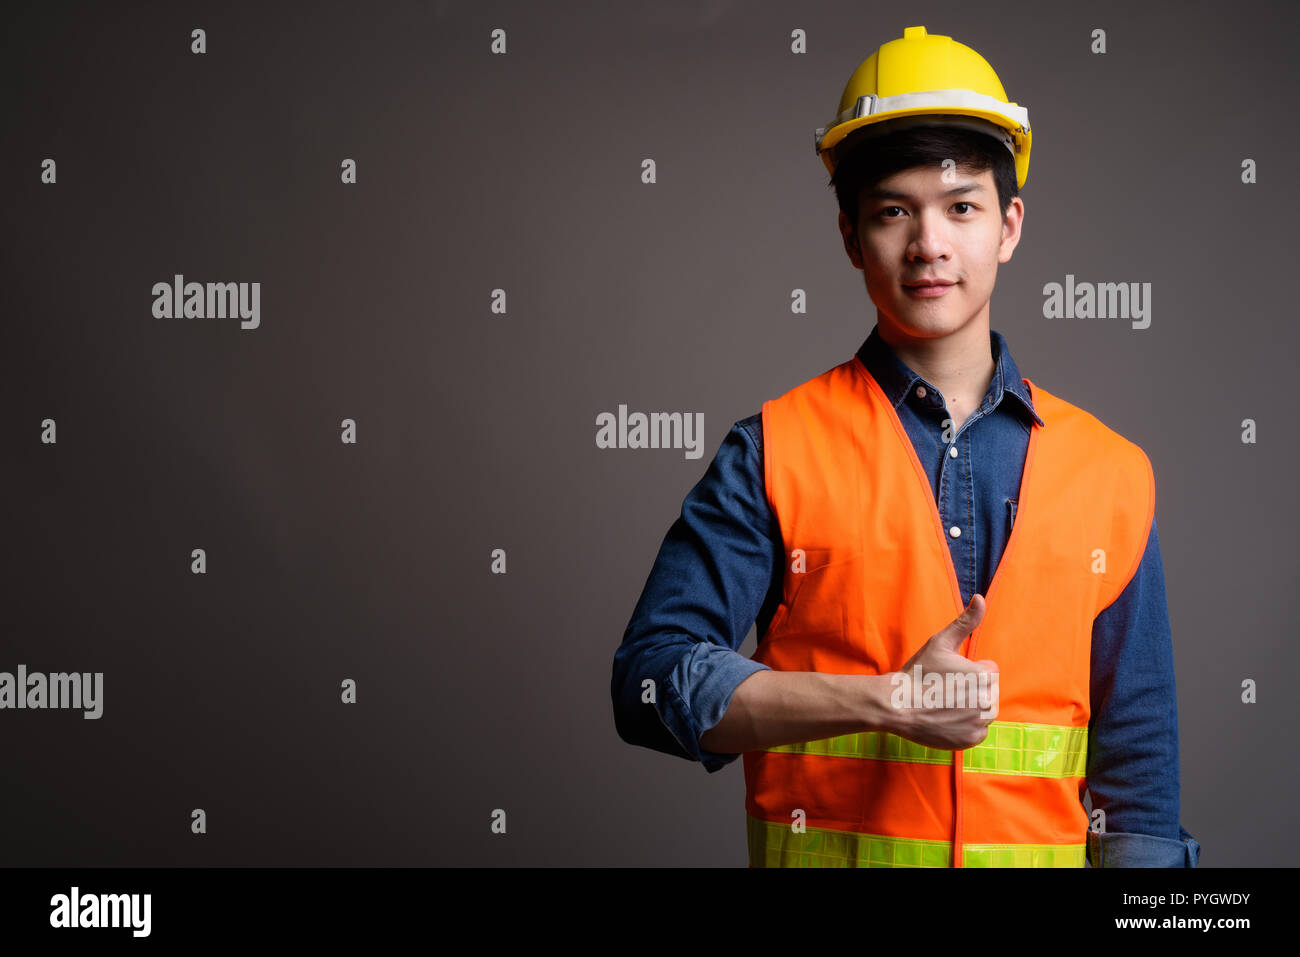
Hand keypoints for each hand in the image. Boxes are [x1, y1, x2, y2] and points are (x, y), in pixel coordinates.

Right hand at [886, 593, 998, 749]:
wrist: (897, 705)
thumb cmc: (918, 672)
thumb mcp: (941, 642)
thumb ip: (966, 621)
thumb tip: (980, 598)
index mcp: (984, 676)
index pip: (988, 672)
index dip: (967, 671)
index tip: (948, 675)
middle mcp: (987, 701)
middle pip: (987, 693)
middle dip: (970, 690)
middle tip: (943, 690)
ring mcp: (979, 723)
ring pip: (982, 712)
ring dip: (968, 709)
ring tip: (944, 705)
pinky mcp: (971, 740)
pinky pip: (976, 731)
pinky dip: (964, 727)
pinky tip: (945, 719)